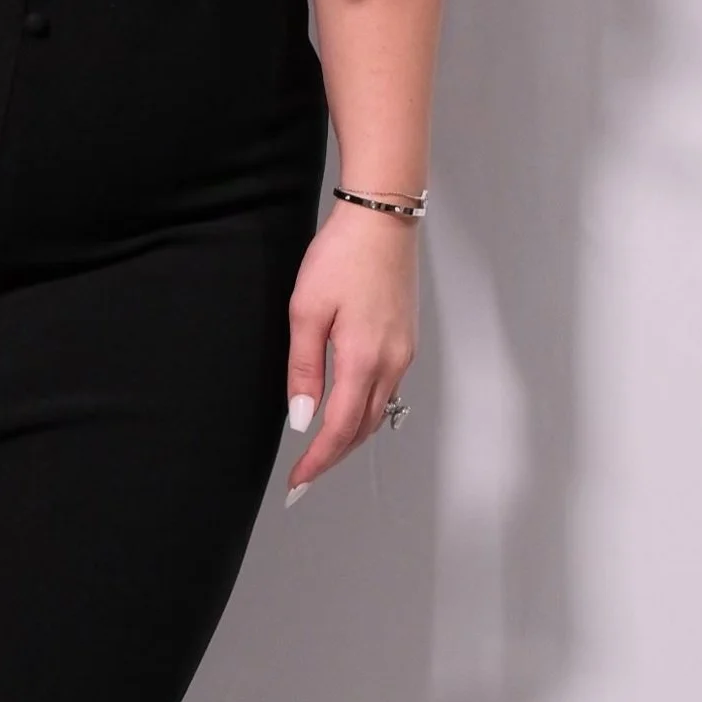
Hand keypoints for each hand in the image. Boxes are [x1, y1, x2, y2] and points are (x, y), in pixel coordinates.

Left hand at [282, 203, 419, 502]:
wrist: (382, 218)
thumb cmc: (341, 256)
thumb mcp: (306, 311)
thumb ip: (304, 369)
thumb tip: (303, 419)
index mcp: (363, 360)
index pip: (339, 429)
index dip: (317, 462)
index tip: (296, 483)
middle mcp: (390, 364)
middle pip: (361, 429)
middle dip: (332, 458)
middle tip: (303, 478)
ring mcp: (402, 354)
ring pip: (376, 414)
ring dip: (349, 438)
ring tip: (320, 453)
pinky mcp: (405, 342)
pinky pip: (385, 392)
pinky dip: (363, 413)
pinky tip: (345, 412)